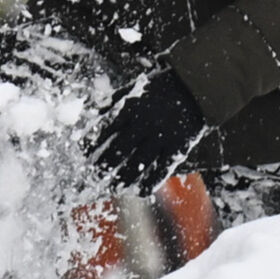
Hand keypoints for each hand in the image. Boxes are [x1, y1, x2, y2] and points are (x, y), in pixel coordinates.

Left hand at [89, 69, 210, 192]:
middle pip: (117, 151)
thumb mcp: (135, 87)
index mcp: (129, 108)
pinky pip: (161, 171)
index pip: (103, 131)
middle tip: (94, 175)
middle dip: (103, 166)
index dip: (91, 145)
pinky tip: (140, 191)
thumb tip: (93, 111)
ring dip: (122, 179)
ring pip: (137, 165)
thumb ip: (114, 100)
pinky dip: (150, 183)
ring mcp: (160, 138)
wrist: (196, 87)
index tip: (83, 155)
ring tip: (114, 187)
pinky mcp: (177, 147)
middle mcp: (143, 125)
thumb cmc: (161, 87)